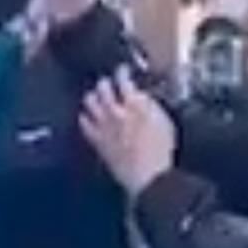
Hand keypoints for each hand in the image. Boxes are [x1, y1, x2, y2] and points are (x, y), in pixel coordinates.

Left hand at [74, 73, 177, 193]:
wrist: (149, 176)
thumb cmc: (162, 151)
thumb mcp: (164, 121)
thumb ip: (150, 105)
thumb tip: (141, 97)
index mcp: (136, 103)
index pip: (123, 79)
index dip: (122, 72)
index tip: (123, 71)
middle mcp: (116, 110)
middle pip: (103, 87)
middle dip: (104, 83)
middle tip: (107, 83)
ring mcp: (104, 125)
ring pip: (90, 102)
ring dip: (92, 97)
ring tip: (94, 97)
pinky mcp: (97, 140)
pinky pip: (84, 124)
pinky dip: (84, 118)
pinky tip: (85, 116)